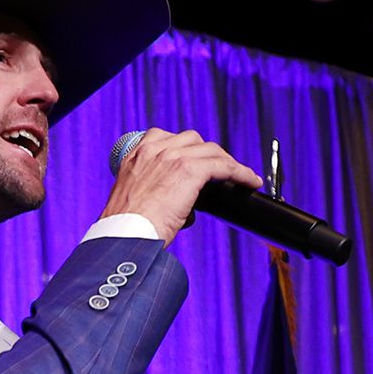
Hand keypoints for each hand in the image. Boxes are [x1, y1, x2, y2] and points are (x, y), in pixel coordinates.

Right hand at [101, 128, 263, 241]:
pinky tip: (249, 182)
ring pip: (211, 151)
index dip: (186, 149)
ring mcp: (173, 157)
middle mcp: (154, 149)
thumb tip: (175, 201)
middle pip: (193, 140)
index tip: (194, 160)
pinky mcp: (190, 170)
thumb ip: (150, 188)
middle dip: (207, 154)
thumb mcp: (131, 197)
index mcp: (137, 155)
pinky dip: (240, 173)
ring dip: (226, 163)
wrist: (124, 235)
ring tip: (237, 176)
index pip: (167, 138)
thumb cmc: (125, 226)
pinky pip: (225, 166)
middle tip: (218, 171)